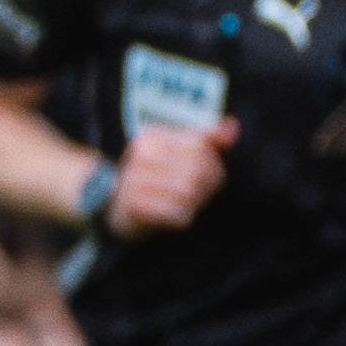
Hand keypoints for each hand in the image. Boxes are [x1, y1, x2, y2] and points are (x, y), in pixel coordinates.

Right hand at [109, 120, 233, 234]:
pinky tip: (172, 217)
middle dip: (204, 188)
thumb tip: (232, 127)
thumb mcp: (177, 153)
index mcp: (151, 137)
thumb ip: (206, 140)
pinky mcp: (132, 205)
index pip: (199, 146)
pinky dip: (180, 219)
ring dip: (192, 204)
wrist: (112, 207)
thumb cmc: (154, 179)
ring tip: (182, 205)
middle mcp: (140, 155)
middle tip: (196, 196)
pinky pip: (175, 214)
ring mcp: (133, 180)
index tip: (206, 177)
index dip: (212, 165)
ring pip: (187, 193)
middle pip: (196, 170)